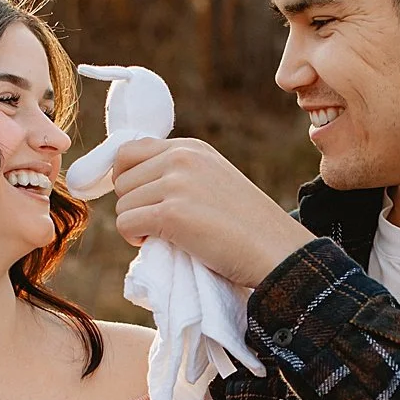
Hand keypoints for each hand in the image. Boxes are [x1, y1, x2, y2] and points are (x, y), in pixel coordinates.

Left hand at [110, 137, 315, 287]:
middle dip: (134, 205)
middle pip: (122, 180)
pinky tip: (161, 244)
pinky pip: (126, 224)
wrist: (277, 251)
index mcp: (192, 148)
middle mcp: (182, 157)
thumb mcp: (215, 180)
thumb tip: (129, 184)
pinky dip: (135, 239)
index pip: (129, 152)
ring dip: (137, 225)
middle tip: (159, 225)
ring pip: (122, 205)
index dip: (127, 180)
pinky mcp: (171, 213)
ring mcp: (176, 183)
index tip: (141, 202)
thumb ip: (180, 174)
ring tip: (168, 236)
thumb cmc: (249, 226)